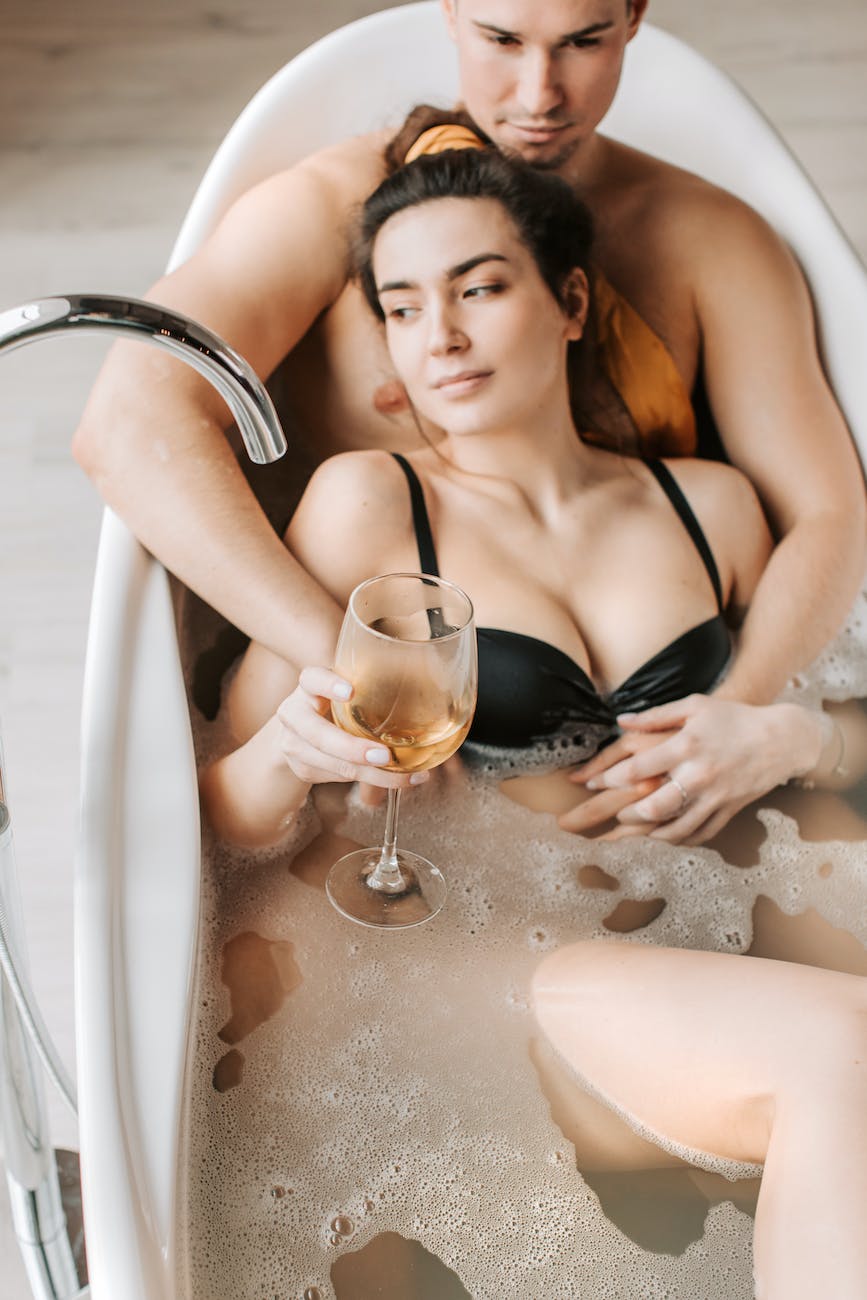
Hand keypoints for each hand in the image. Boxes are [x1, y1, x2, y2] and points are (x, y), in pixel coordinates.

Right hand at [275, 667, 427, 791]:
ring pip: (329, 762)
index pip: (311, 678)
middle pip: (316, 732)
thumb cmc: (338, 704)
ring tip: (404, 776)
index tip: (351, 691)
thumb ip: (373, 686)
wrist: (302, 731)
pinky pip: (336, 777)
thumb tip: (432, 679)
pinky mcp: (302, 768)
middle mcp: (294, 713)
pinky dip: (368, 781)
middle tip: (384, 756)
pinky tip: (397, 780)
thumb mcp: (348, 689)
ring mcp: (294, 743)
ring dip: (368, 773)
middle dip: (351, 748)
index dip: (328, 684)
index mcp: (308, 686)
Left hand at [568, 695, 824, 844]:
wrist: (782, 739)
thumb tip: (621, 721)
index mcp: (686, 746)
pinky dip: (677, 839)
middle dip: (625, 814)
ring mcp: (715, 797)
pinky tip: (663, 835)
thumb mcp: (695, 706)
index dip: (608, 777)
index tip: (590, 782)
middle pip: (652, 807)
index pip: (636, 769)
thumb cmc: (734, 718)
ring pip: (674, 828)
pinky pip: (698, 834)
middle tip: (613, 812)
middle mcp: (699, 775)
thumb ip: (656, 716)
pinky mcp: (728, 811)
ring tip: (633, 826)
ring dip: (647, 832)